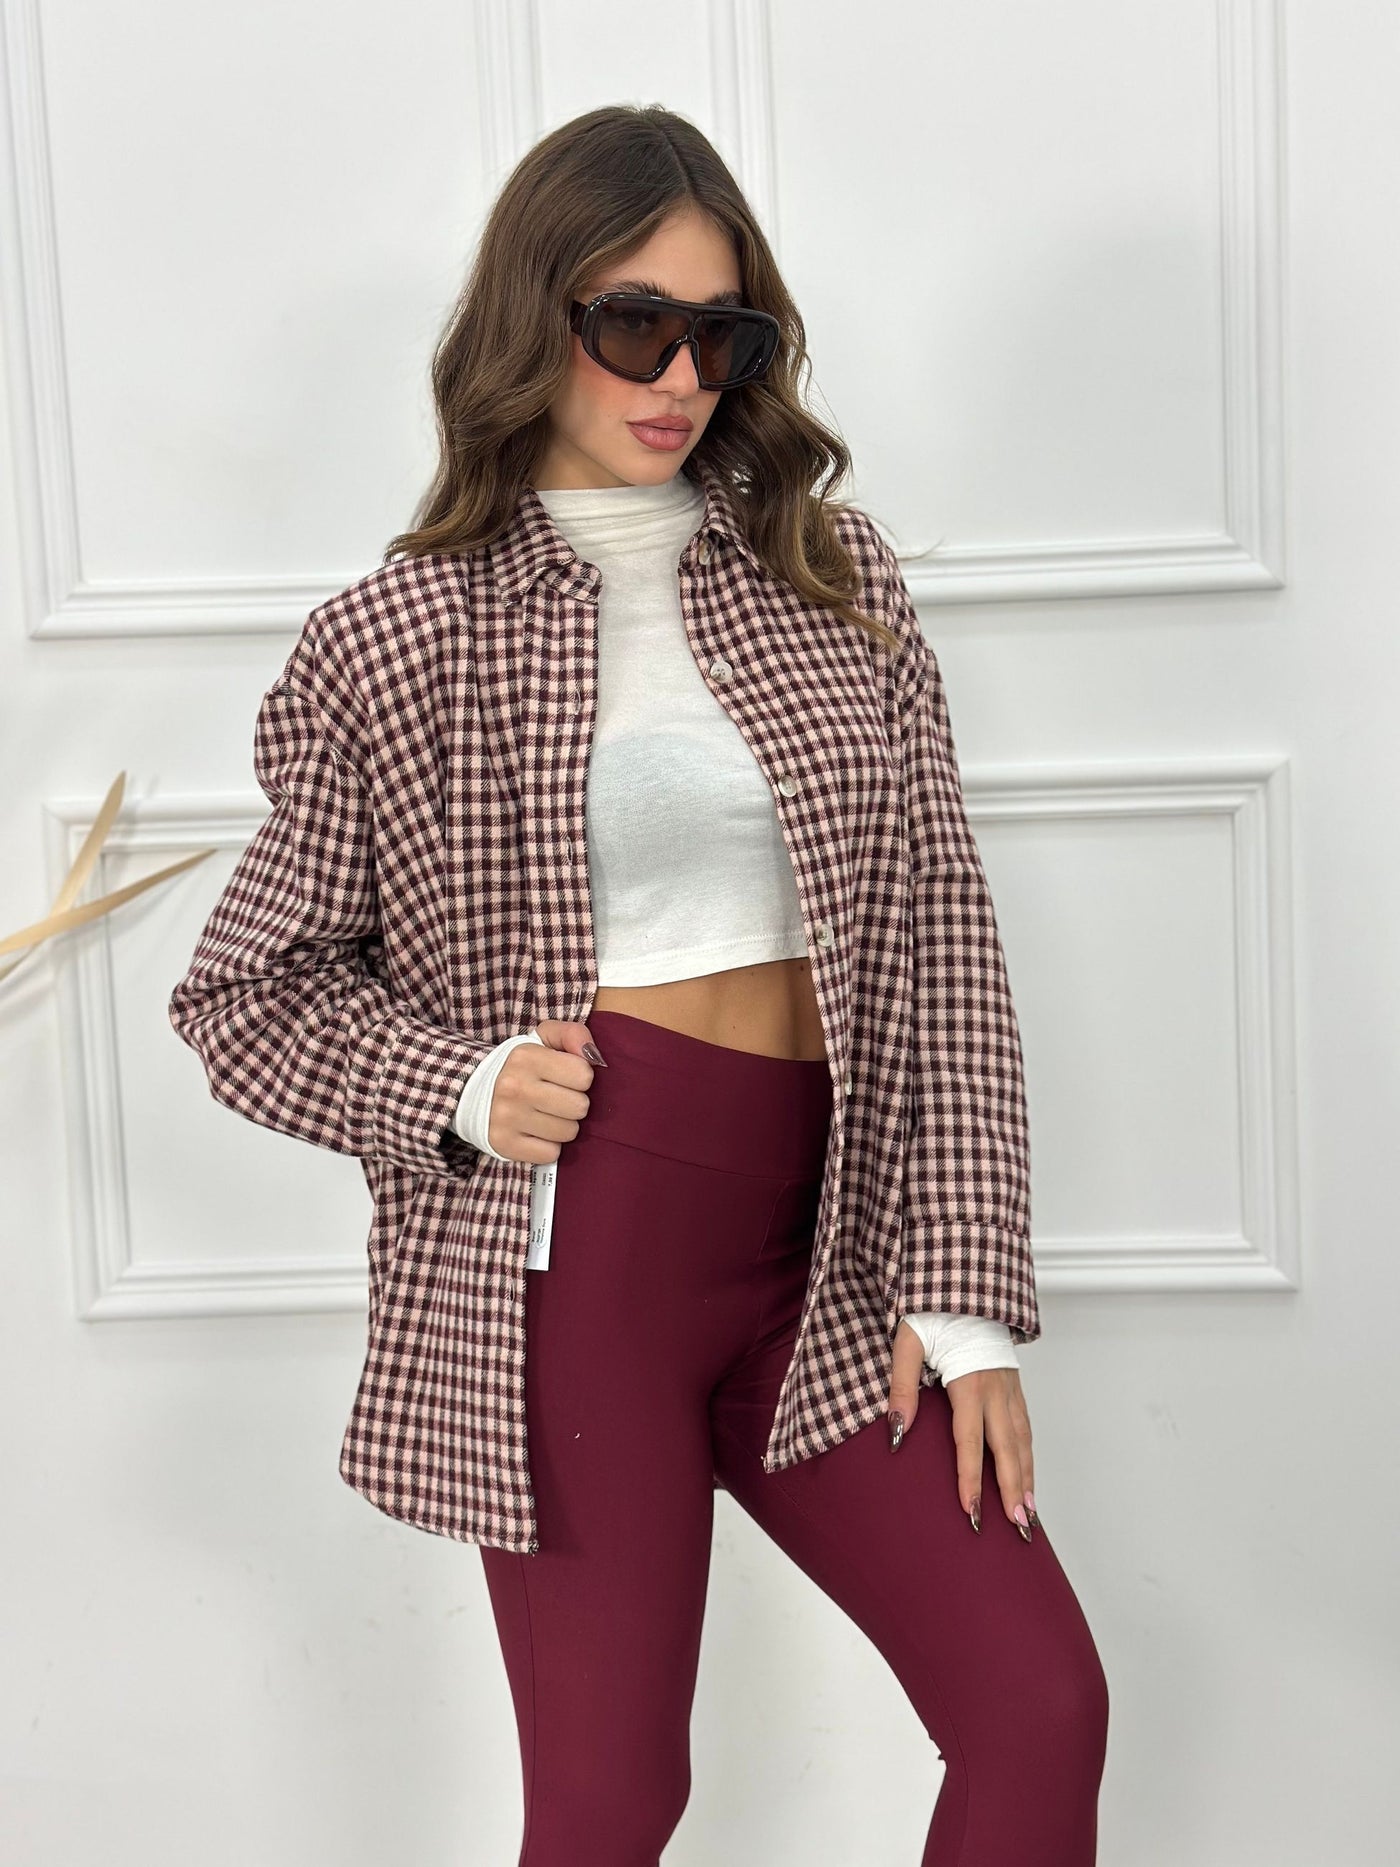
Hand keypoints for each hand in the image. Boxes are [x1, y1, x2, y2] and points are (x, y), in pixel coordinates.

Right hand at [485, 1020, 605, 1162]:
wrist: (469, 1090)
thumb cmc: (518, 1065)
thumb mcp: (542, 1038)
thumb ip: (573, 1034)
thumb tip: (595, 1057)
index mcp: (526, 1057)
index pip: (584, 1075)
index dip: (580, 1077)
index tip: (565, 1078)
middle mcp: (515, 1087)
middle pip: (580, 1107)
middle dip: (574, 1104)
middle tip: (557, 1099)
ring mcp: (507, 1118)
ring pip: (568, 1132)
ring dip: (563, 1126)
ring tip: (546, 1115)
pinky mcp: (504, 1144)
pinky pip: (551, 1153)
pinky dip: (548, 1146)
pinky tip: (536, 1132)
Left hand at [887, 1319, 1037, 1540]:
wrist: (967, 1287)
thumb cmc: (933, 1314)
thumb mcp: (908, 1343)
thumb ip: (902, 1386)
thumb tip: (896, 1430)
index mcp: (968, 1383)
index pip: (969, 1442)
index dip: (971, 1479)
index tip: (970, 1511)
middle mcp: (996, 1391)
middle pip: (1007, 1450)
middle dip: (1012, 1491)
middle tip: (1018, 1528)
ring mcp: (1009, 1389)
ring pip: (1022, 1442)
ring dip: (1027, 1478)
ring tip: (1029, 1514)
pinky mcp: (1015, 1386)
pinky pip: (1026, 1427)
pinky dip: (1030, 1456)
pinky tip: (1029, 1475)